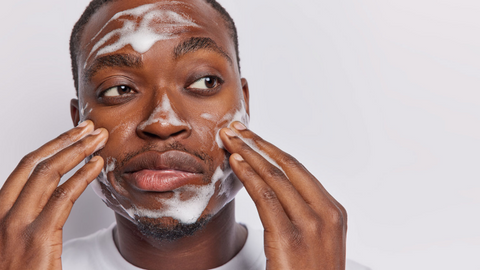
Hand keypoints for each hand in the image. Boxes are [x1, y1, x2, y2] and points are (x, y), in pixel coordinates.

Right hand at [0, 121, 107, 268]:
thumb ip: (29, 217)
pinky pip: (62, 198)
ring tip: (98, 140)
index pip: (24, 169)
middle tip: (89, 128)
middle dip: (64, 141)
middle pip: (34, 164)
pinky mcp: (36, 240)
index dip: (50, 147)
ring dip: (76, 151)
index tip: (72, 134)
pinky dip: (81, 177)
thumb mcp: (16, 242)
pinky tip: (96, 166)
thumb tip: (52, 197)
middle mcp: (2, 214)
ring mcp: (16, 226)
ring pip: (46, 175)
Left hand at [220, 122, 346, 269]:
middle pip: (287, 167)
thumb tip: (274, 190)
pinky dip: (249, 176)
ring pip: (275, 177)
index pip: (298, 171)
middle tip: (237, 128)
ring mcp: (312, 224)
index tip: (252, 137)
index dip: (272, 150)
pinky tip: (236, 162)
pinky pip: (266, 197)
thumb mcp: (315, 241)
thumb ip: (301, 214)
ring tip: (230, 138)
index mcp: (333, 212)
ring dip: (249, 154)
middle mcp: (326, 213)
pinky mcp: (291, 237)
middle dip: (258, 144)